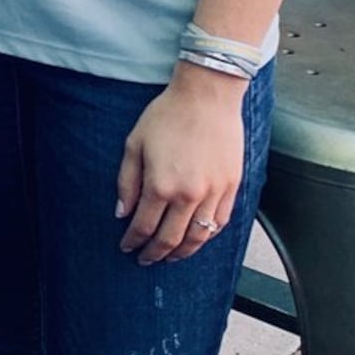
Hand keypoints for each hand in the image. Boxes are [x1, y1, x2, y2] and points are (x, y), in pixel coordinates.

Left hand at [116, 68, 245, 264]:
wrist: (207, 96)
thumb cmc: (168, 115)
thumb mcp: (135, 144)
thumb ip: (127, 182)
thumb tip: (122, 212)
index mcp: (161, 185)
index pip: (144, 226)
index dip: (133, 241)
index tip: (126, 247)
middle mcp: (189, 195)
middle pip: (170, 239)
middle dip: (155, 254)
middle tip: (145, 259)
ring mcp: (214, 192)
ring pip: (199, 237)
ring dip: (183, 252)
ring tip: (171, 257)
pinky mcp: (232, 186)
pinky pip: (220, 222)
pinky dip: (207, 235)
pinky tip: (197, 237)